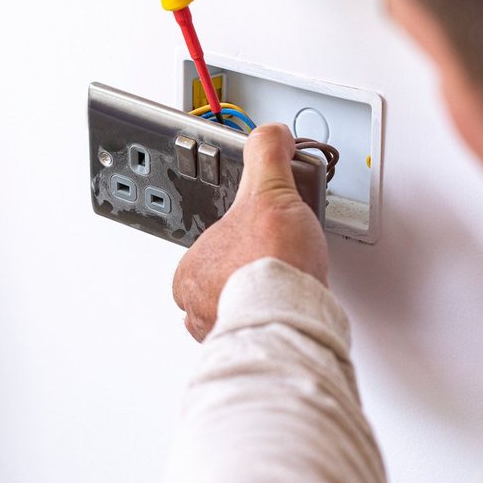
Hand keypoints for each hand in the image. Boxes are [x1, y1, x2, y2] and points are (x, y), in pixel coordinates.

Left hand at [173, 125, 329, 340]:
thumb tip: (271, 136)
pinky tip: (291, 306)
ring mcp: (221, 329)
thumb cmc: (272, 263)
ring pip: (237, 308)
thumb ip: (267, 156)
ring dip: (260, 298)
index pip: (208, 249)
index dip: (238, 239)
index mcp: (191, 269)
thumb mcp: (270, 190)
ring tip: (287, 283)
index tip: (258, 237)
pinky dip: (272, 320)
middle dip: (249, 270)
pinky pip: (257, 331)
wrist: (291, 314)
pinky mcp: (250, 346)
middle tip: (278, 258)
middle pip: (223, 280)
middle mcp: (198, 304)